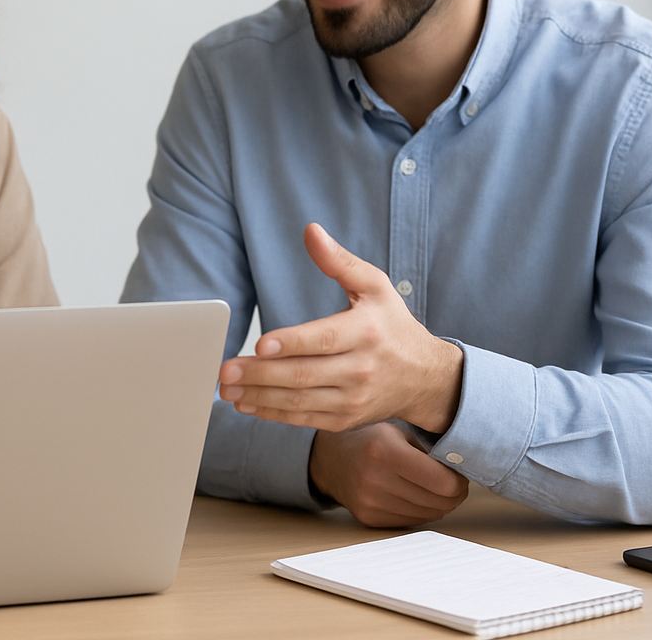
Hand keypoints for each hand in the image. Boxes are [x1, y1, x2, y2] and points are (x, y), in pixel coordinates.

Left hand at [217, 223, 463, 432]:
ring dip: (258, 396)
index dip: (291, 343)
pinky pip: (302, 418)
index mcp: (365, 333)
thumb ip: (339, 261)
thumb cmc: (393, 325)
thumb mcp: (375, 286)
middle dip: (260, 374)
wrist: (425, 378)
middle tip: (226, 370)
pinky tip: (247, 403)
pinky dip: (272, 414)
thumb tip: (311, 232)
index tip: (260, 345)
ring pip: (298, 401)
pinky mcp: (344, 419)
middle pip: (303, 374)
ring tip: (227, 388)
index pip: (323, 340)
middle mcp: (359, 369)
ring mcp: (351, 398)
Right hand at [310, 422, 468, 526]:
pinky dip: (421, 510)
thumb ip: (429, 447)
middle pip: (439, 502)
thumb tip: (464, 467)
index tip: (460, 473)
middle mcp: (375, 479)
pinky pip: (412, 522)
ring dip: (439, 503)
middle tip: (454, 482)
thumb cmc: (371, 438)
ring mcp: (370, 502)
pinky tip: (416, 496)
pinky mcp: (368, 518)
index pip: (443, 482)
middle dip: (454, 494)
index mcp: (385, 450)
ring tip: (435, 488)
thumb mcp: (398, 429)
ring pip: (429, 514)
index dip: (459, 481)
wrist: (330, 458)